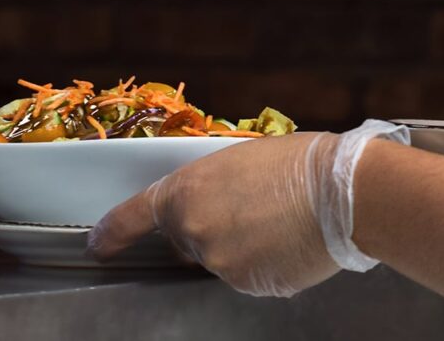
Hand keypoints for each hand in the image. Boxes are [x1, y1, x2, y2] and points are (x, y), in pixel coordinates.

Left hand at [85, 121, 408, 296]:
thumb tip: (212, 207)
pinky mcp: (252, 286)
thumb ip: (212, 187)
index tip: (98, 246)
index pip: (133, 217)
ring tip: (283, 223)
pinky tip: (291, 243)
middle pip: (188, 240)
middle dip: (211, 228)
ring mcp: (222, 265)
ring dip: (242, 247)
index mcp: (186, 192)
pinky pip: (250, 277)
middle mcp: (194, 232)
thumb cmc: (301, 164)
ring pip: (221, 260)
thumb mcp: (241, 158)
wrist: (345, 194)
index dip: (112, 233)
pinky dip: (266, 264)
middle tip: (255, 209)